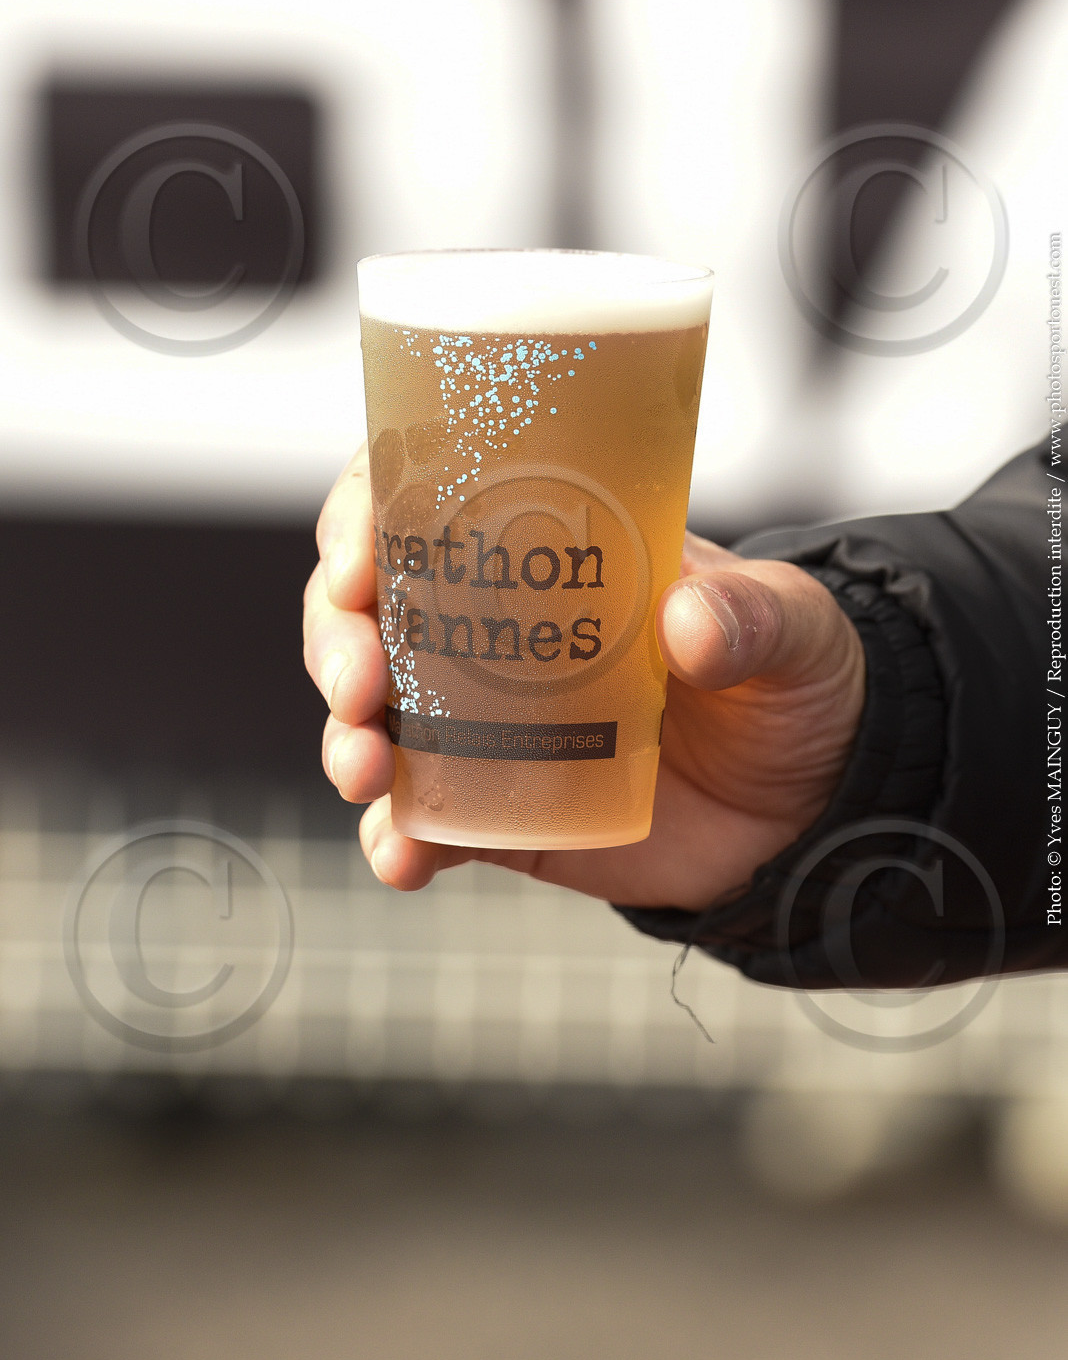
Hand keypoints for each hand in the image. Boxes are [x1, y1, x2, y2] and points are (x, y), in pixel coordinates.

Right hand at [303, 446, 865, 910]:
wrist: (817, 808)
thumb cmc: (796, 683)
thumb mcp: (797, 628)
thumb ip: (755, 616)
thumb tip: (686, 626)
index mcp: (549, 552)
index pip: (427, 502)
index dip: (366, 515)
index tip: (357, 557)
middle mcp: (495, 632)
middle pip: (369, 611)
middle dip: (334, 638)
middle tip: (359, 679)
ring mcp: (487, 726)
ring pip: (372, 718)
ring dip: (344, 739)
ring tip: (365, 771)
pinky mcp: (500, 814)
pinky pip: (422, 824)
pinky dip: (395, 842)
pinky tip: (401, 857)